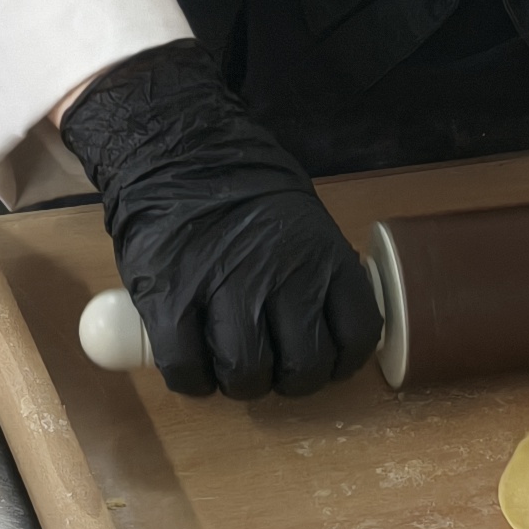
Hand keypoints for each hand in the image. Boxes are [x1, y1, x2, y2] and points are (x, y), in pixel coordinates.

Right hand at [61, 41, 381, 399]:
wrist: (173, 144)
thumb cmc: (239, 180)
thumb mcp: (301, 216)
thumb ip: (315, 265)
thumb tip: (326, 315)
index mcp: (322, 255)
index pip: (357, 334)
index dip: (343, 363)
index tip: (326, 362)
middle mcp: (283, 276)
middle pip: (303, 366)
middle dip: (290, 382)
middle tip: (273, 370)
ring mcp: (226, 289)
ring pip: (247, 373)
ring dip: (241, 385)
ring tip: (230, 370)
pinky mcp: (171, 299)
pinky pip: (188, 367)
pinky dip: (193, 381)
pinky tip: (194, 370)